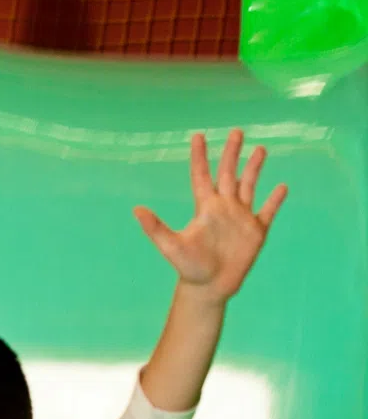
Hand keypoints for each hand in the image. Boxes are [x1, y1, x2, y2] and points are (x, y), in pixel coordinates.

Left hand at [133, 130, 285, 304]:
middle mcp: (223, 207)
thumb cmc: (188, 267)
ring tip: (261, 148)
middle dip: (232, 153)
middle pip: (228, 173)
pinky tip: (282, 186)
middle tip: (236, 131)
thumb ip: (155, 227)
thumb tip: (136, 210)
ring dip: (254, 168)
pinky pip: (268, 211)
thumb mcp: (170, 246)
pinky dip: (275, 200)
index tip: (197, 136)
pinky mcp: (256, 231)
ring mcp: (241, 218)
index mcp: (205, 207)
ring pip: (249, 186)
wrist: (210, 287)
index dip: (200, 156)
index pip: (201, 175)